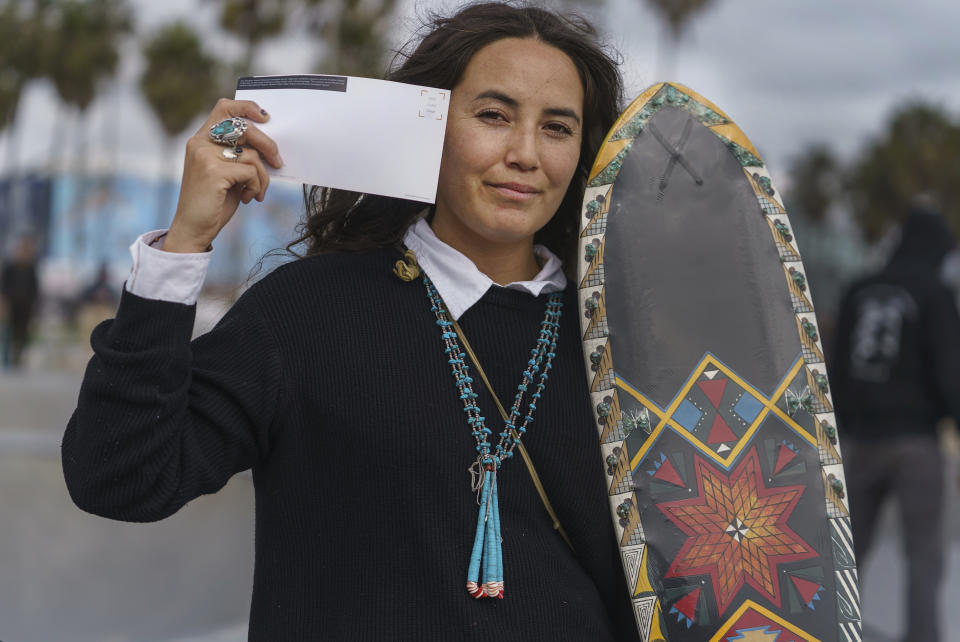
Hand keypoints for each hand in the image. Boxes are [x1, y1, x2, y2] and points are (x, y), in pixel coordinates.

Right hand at [164, 99, 282, 252]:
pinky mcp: (213, 172)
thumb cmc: (213, 201)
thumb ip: (239, 155)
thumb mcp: (228, 173)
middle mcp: (200, 143)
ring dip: (263, 176)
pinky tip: (249, 198)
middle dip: (268, 145)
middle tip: (278, 162)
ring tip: (256, 191)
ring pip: (251, 154)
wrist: (193, 228)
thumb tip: (270, 146)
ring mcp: (204, 156)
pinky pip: (250, 172)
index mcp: (201, 139)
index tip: (266, 118)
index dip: (246, 107)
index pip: (224, 108)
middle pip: (244, 128)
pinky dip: (257, 186)